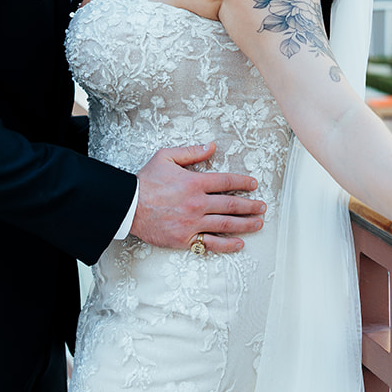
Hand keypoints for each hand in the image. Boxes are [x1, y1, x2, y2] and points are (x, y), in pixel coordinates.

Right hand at [131, 141, 265, 253]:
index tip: (254, 184)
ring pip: (226, 224)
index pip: (227, 181)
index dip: (243, 182)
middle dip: (251, 205)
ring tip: (259, 223)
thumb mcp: (166, 157)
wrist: (128, 206)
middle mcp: (198, 203)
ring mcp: (193, 223)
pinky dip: (227, 245)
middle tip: (262, 206)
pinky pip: (211, 244)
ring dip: (246, 224)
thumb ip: (191, 152)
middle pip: (232, 204)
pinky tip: (239, 244)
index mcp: (195, 182)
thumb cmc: (146, 180)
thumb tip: (212, 146)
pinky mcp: (185, 239)